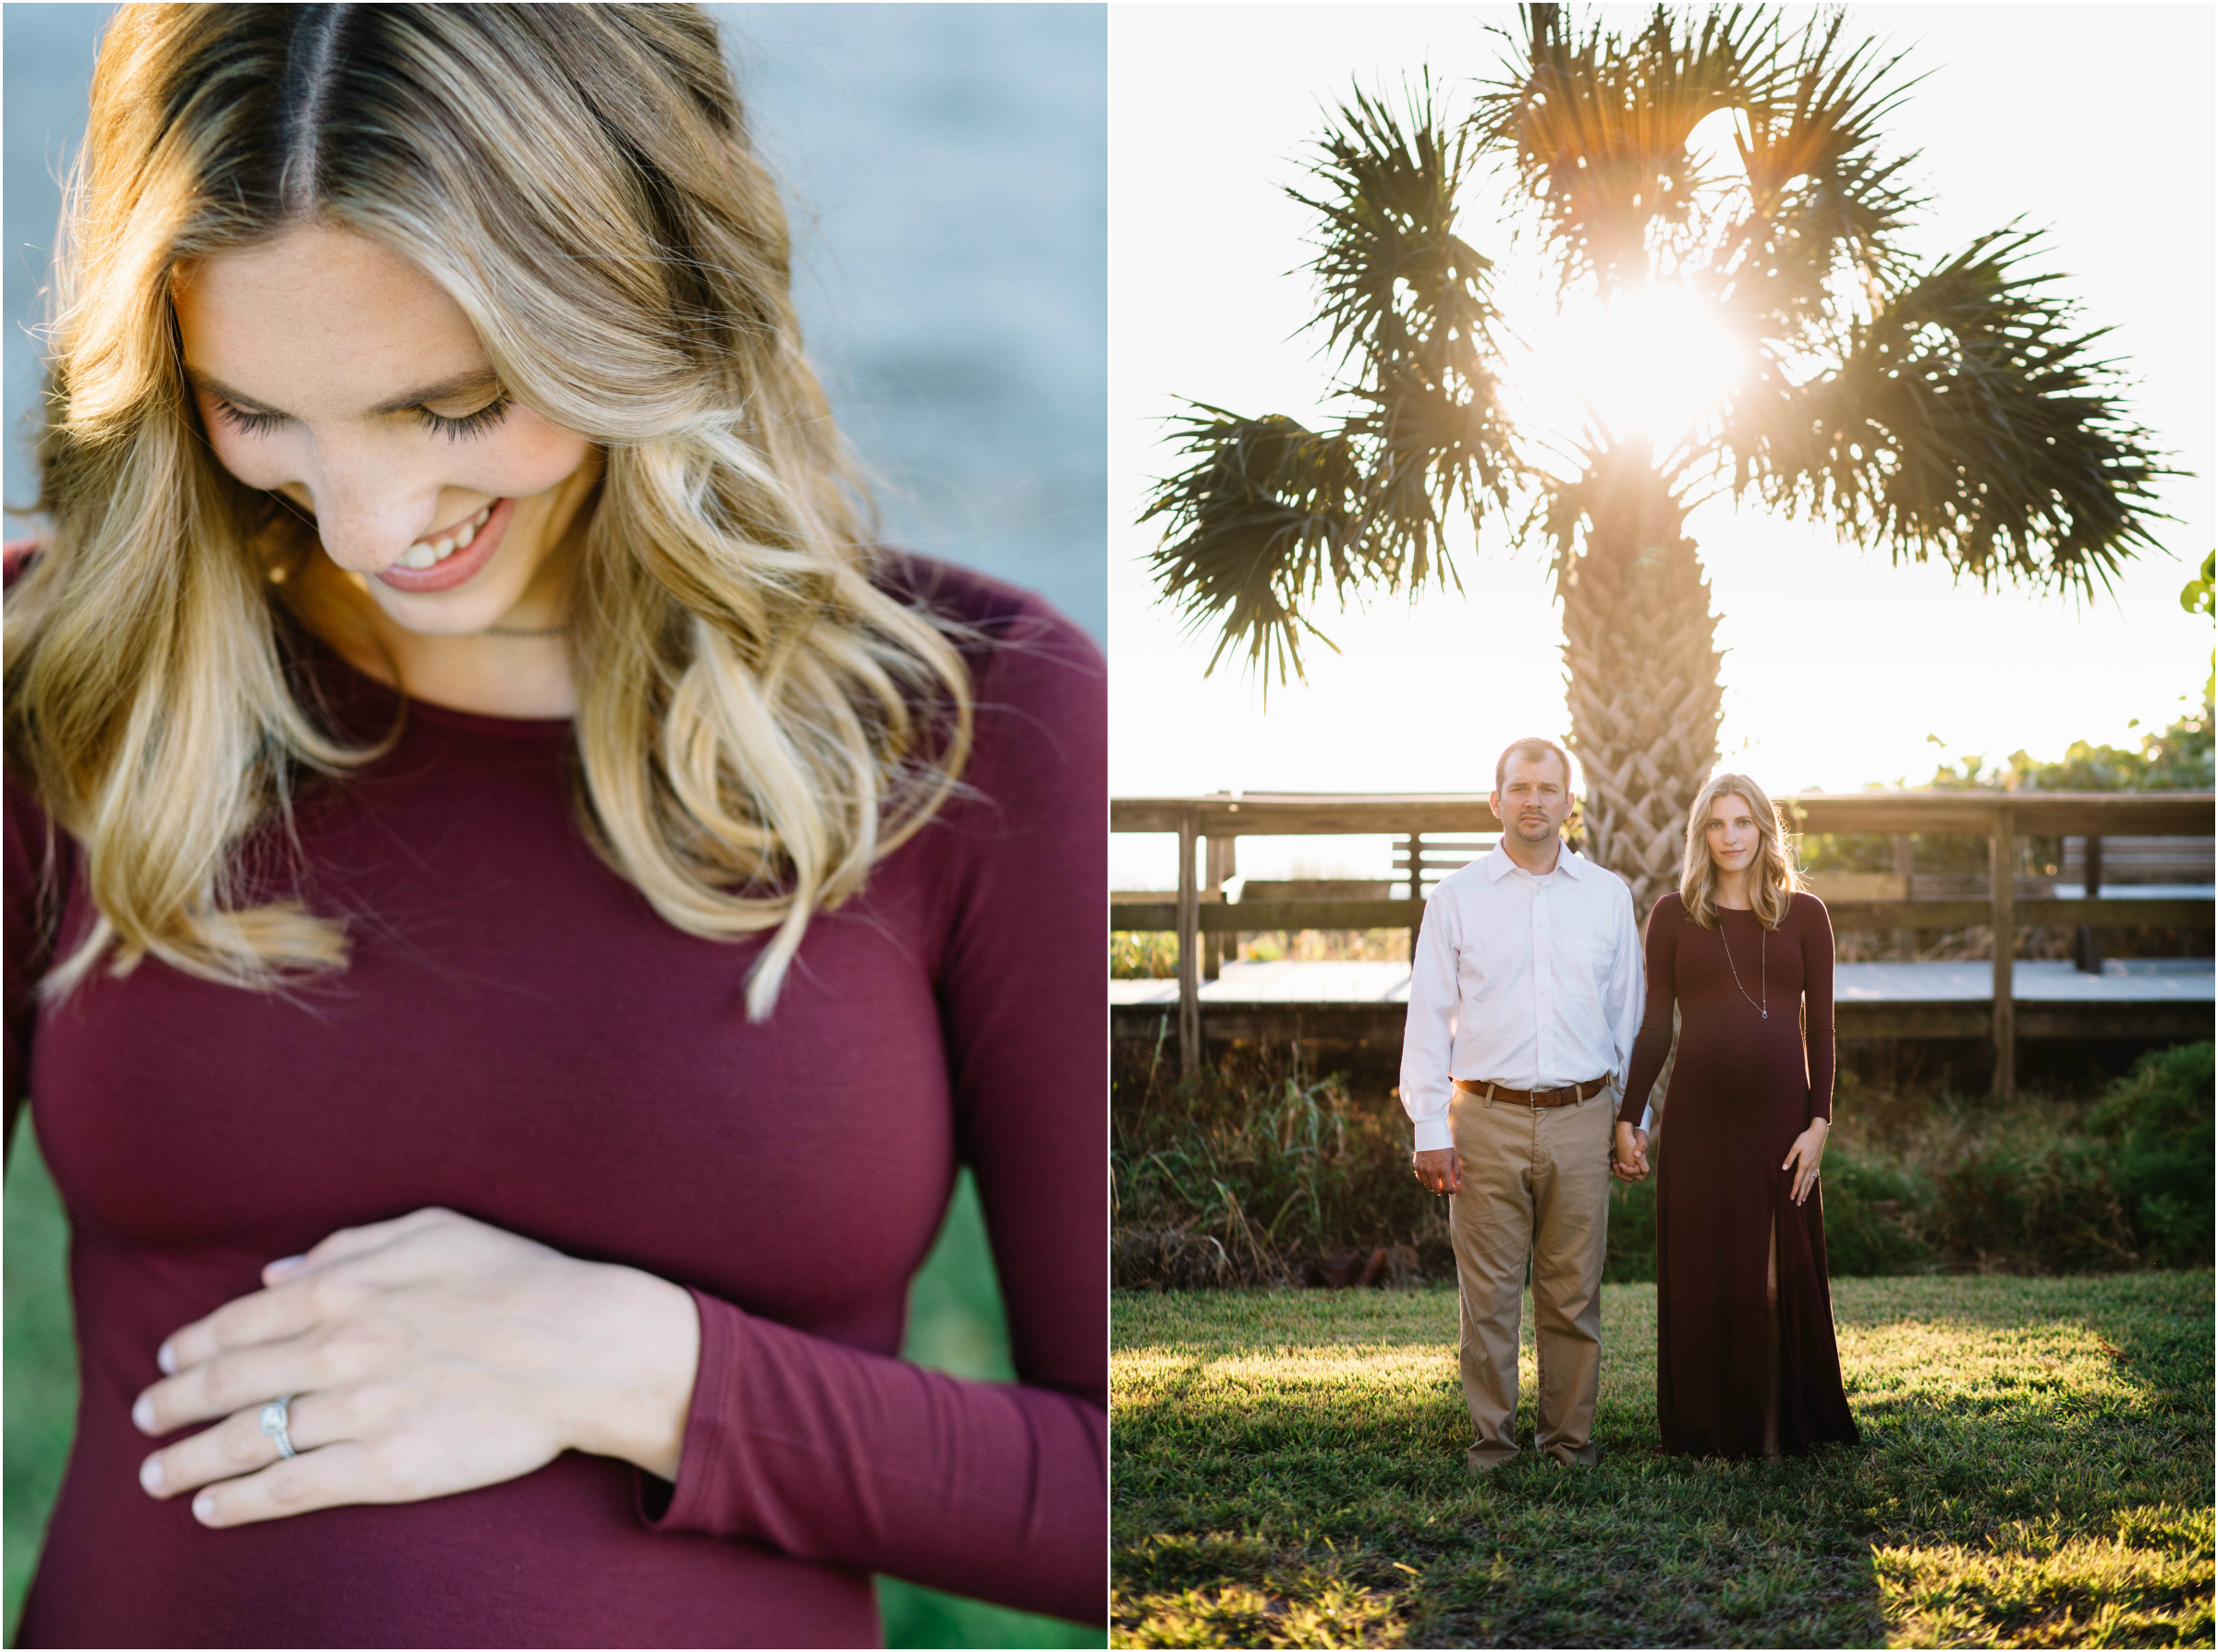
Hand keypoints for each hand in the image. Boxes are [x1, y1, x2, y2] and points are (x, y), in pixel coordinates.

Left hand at [131, 1207, 699, 1528]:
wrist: (584, 1345)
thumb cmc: (519, 1278)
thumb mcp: (436, 1230)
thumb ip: (349, 1247)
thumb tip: (279, 1274)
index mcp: (345, 1289)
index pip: (240, 1321)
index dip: (195, 1344)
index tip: (170, 1359)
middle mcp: (336, 1350)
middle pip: (228, 1382)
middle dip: (173, 1402)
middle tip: (145, 1416)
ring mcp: (356, 1412)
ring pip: (245, 1440)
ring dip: (187, 1459)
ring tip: (157, 1474)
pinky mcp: (384, 1467)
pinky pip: (291, 1488)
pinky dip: (240, 1501)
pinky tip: (210, 1508)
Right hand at [1412, 1147, 1461, 1194]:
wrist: (1430, 1135)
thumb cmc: (1445, 1146)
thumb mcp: (1454, 1158)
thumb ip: (1456, 1172)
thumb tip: (1457, 1185)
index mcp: (1443, 1169)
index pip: (1447, 1188)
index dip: (1451, 1191)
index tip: (1454, 1190)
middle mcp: (1432, 1171)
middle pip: (1436, 1190)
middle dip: (1443, 1191)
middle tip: (1446, 1189)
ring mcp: (1423, 1169)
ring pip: (1428, 1186)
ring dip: (1434, 1187)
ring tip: (1439, 1183)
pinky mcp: (1417, 1166)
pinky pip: (1421, 1179)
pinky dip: (1426, 1181)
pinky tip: (1431, 1178)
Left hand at [1612, 1122, 1649, 1181]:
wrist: (1630, 1131)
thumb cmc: (1638, 1134)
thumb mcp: (1642, 1137)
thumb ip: (1642, 1146)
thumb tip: (1637, 1155)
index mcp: (1643, 1162)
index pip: (1641, 1174)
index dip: (1630, 1172)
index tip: (1621, 1164)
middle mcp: (1637, 1166)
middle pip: (1631, 1179)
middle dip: (1622, 1174)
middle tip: (1616, 1164)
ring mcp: (1630, 1165)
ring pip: (1625, 1178)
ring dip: (1618, 1172)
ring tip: (1613, 1162)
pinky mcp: (1624, 1163)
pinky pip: (1619, 1171)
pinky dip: (1615, 1167)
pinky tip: (1612, 1157)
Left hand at [1782, 1118, 1828, 1203]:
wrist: (1818, 1133)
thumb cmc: (1805, 1138)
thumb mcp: (1794, 1146)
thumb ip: (1789, 1158)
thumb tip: (1784, 1169)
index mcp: (1804, 1164)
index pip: (1798, 1180)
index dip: (1794, 1190)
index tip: (1791, 1198)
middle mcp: (1810, 1167)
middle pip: (1805, 1184)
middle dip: (1801, 1194)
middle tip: (1797, 1204)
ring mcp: (1815, 1166)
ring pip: (1810, 1182)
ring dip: (1806, 1191)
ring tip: (1803, 1199)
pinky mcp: (1817, 1163)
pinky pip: (1814, 1177)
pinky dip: (1811, 1184)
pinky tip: (1809, 1186)